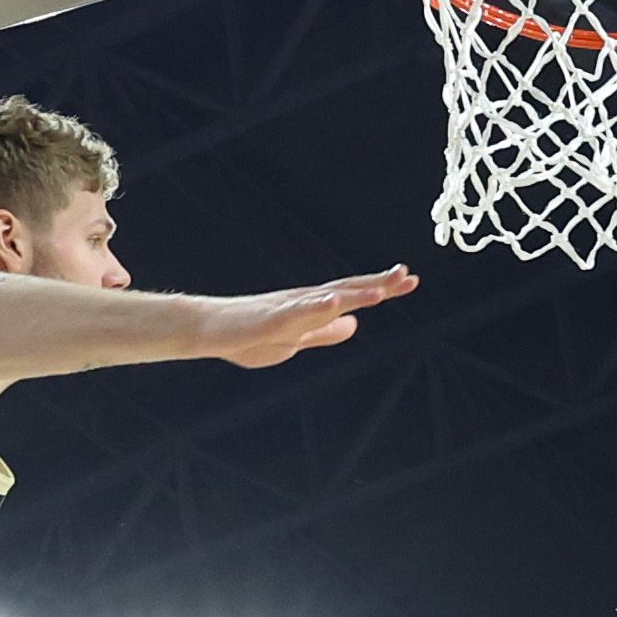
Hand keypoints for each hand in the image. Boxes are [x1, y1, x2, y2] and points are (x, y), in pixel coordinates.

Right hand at [206, 268, 416, 367]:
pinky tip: (333, 302)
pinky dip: (315, 307)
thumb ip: (324, 332)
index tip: (410, 279)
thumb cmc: (247, 334)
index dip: (380, 288)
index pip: (352, 295)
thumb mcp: (296, 340)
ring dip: (354, 294)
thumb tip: (354, 325)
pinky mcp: (268, 320)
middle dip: (377, 285)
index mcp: (311, 308)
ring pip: (325, 300)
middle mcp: (303, 302)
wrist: (206, 331)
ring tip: (381, 290)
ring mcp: (286, 310)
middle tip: (407, 275)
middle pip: (345, 290)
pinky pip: (294, 314)